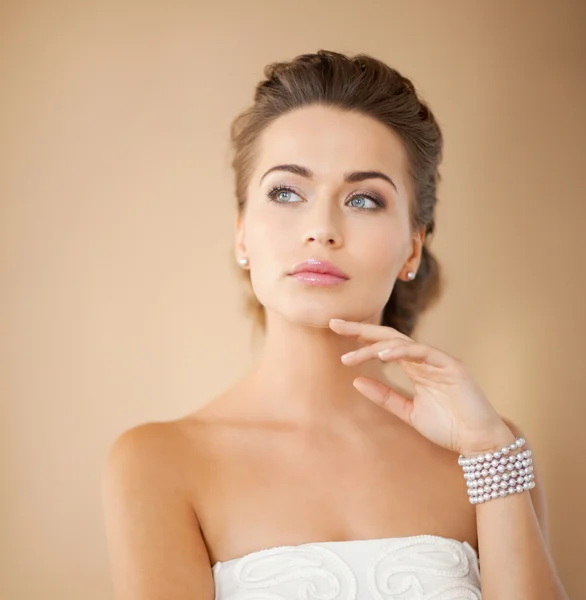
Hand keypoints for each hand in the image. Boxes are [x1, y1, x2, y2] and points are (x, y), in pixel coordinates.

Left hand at [329, 318, 514, 455]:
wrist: (478, 443)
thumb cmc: (448, 427)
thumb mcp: (408, 412)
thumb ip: (385, 396)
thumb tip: (356, 381)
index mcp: (415, 367)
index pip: (383, 345)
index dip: (360, 338)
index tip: (336, 332)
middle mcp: (424, 359)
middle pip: (388, 336)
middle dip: (361, 329)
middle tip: (334, 324)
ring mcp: (438, 360)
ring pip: (401, 343)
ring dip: (374, 347)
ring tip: (350, 355)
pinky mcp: (451, 365)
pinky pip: (422, 352)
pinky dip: (402, 352)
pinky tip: (382, 356)